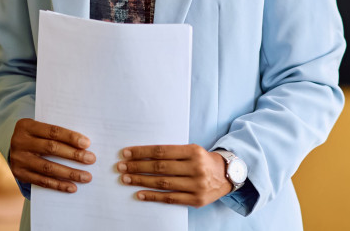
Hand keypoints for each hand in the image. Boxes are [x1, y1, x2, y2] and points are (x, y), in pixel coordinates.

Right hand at [9, 118, 94, 192]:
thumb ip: (58, 134)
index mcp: (27, 126)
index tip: (87, 143)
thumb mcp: (42, 129)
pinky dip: (58, 185)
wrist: (15, 148)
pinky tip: (72, 187)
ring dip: (69, 173)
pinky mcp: (20, 174)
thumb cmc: (38, 136)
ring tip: (86, 177)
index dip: (71, 137)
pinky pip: (41, 181)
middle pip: (51, 149)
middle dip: (74, 155)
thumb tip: (85, 144)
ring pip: (47, 167)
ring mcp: (18, 160)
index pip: (53, 131)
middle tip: (91, 159)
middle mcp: (20, 142)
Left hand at [117, 144, 231, 206]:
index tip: (126, 153)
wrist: (228, 175)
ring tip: (126, 179)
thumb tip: (143, 156)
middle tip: (121, 167)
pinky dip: (152, 196)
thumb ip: (173, 153)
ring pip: (163, 183)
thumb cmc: (204, 161)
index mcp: (194, 151)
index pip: (162, 151)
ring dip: (141, 181)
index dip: (142, 152)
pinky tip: (139, 194)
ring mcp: (196, 185)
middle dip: (137, 167)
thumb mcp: (193, 151)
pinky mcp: (196, 199)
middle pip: (160, 167)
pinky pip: (169, 198)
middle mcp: (195, 167)